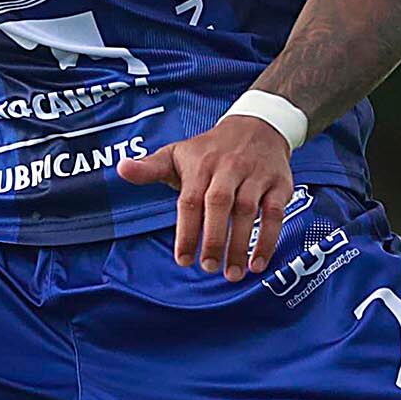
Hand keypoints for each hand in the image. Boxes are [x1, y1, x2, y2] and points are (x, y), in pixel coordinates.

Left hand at [116, 110, 300, 276]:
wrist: (258, 125)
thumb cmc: (210, 150)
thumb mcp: (177, 154)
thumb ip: (150, 168)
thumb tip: (121, 168)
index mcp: (200, 165)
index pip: (190, 201)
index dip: (187, 232)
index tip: (183, 260)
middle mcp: (228, 169)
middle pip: (219, 204)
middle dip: (213, 238)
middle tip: (208, 267)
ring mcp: (255, 176)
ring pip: (248, 211)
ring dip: (241, 245)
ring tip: (232, 274)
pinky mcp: (279, 184)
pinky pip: (274, 213)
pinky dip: (268, 239)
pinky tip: (258, 263)